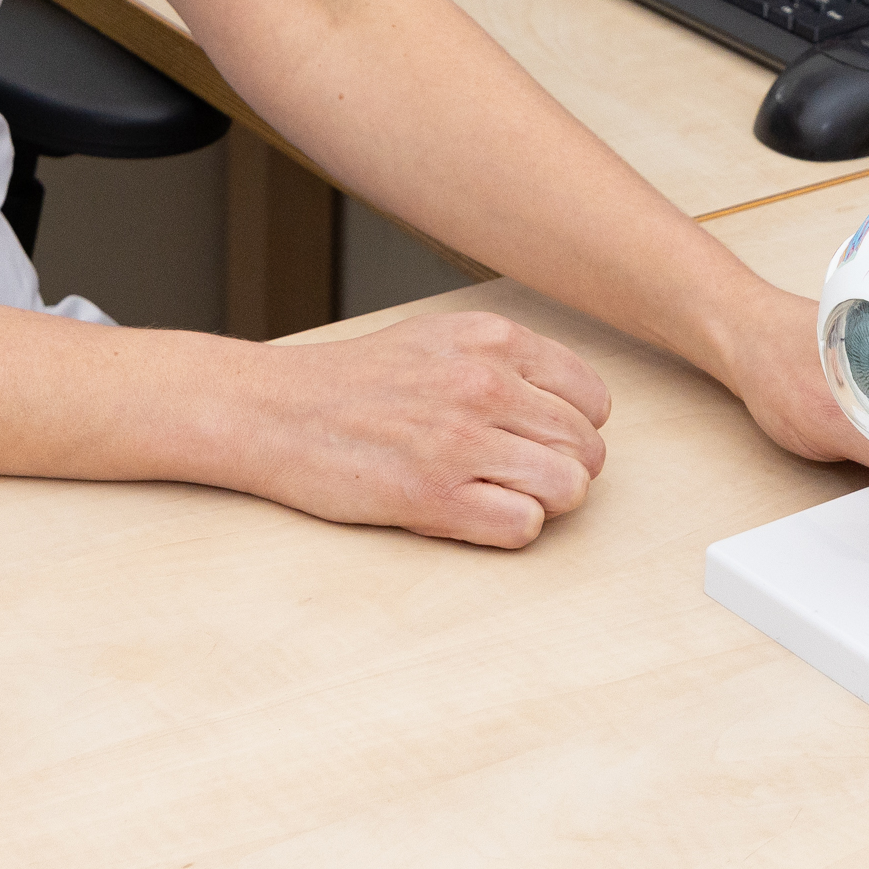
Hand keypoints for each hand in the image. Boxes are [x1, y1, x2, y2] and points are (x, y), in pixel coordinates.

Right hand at [216, 310, 612, 547]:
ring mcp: (461, 441)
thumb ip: (506, 362)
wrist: (276, 410)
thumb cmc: (357, 381)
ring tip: (498, 494)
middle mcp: (485, 383)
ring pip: (568, 488)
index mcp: (492, 339)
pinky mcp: (434, 496)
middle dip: (563, 469)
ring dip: (542, 501)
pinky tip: (471, 512)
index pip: (592, 399)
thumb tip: (570, 408)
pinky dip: (508, 528)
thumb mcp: (439, 340)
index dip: (574, 429)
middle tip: (517, 475)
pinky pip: (523, 527)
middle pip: (586, 449)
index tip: (540, 440)